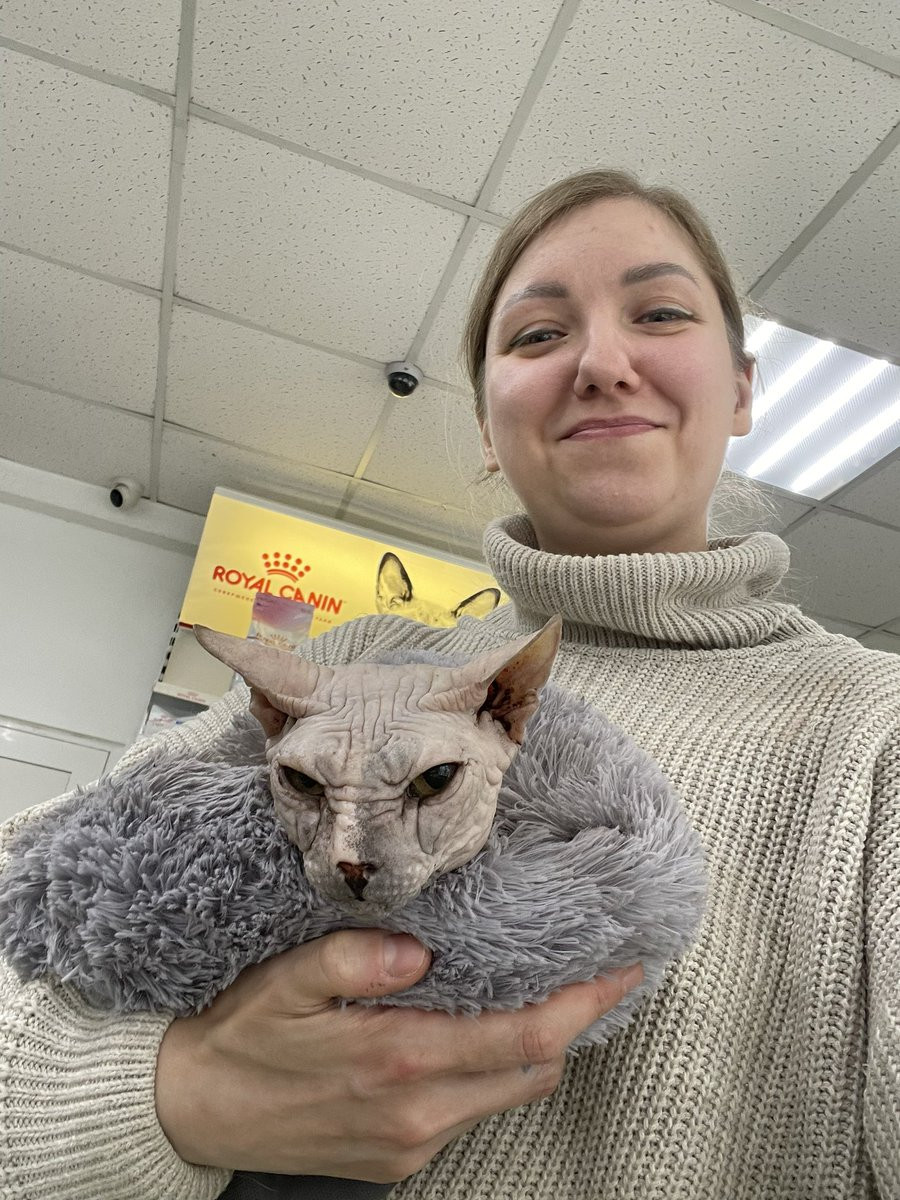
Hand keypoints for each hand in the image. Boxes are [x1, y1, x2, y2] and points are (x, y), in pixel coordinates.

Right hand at [155, 929, 641, 1182]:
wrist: (193, 1113)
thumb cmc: (241, 1036)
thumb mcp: (284, 983)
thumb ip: (352, 960)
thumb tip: (418, 949)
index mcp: (396, 1059)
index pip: (520, 1035)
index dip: (581, 1004)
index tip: (622, 969)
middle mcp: (417, 1113)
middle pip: (532, 1071)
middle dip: (574, 1023)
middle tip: (595, 973)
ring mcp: (411, 1143)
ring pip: (508, 1095)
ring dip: (536, 1047)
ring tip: (548, 993)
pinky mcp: (400, 1158)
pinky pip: (473, 1112)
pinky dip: (496, 1072)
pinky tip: (483, 1032)